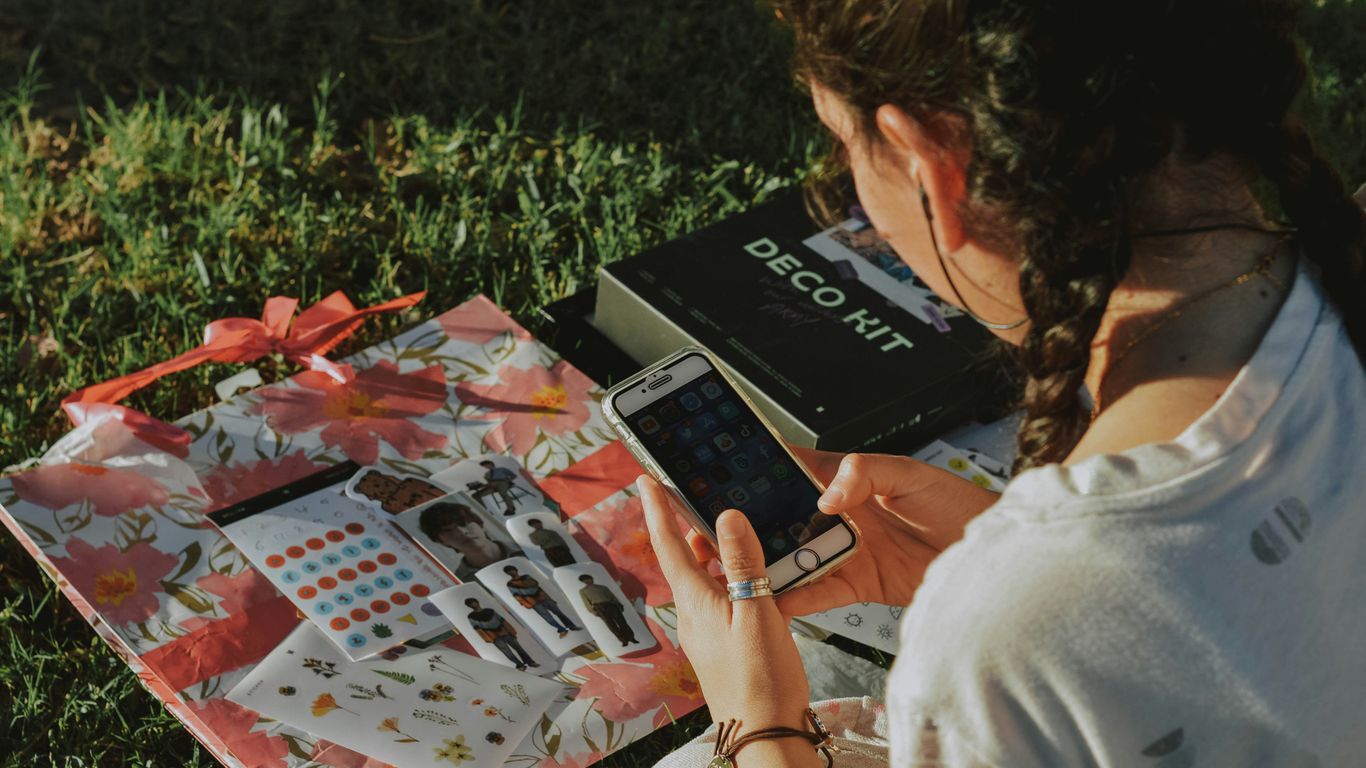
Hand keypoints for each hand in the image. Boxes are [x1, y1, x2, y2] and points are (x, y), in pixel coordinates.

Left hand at [638, 474, 811, 732]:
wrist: (765, 733)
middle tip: (697, 494)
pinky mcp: (722, 644)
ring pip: (705, 578)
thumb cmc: (761, 682)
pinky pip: (720, 598)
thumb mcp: (757, 613)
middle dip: (690, 525)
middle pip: (686, 558)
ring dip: (714, 552)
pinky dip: (731, 577)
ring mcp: (707, 631)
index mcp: (696, 602)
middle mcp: (694, 615)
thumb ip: (743, 564)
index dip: (657, 509)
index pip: (669, 544)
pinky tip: (754, 577)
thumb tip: (726, 517)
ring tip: (733, 529)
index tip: (646, 480)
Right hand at [685, 448, 998, 616]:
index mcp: (849, 478)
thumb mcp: (913, 474)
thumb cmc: (960, 503)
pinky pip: (819, 591)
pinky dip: (796, 598)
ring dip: (768, 561)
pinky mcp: (858, 582)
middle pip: (785, 515)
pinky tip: (776, 600)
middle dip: (753, 519)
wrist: (995, 556)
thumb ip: (867, 473)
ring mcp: (847, 549)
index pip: (795, 466)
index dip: (762, 464)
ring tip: (738, 565)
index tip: (727, 464)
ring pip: (795, 555)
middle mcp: (841, 513)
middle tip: (719, 524)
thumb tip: (829, 494)